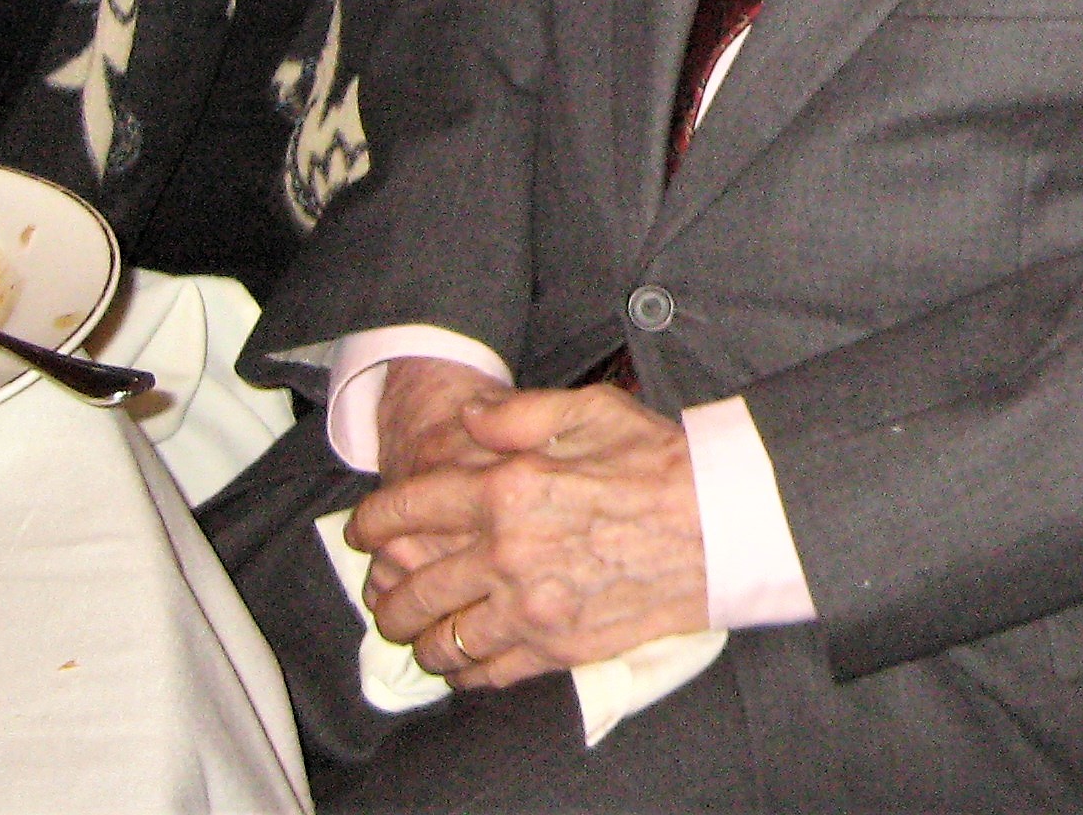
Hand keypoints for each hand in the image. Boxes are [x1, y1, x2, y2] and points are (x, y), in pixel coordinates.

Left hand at [349, 385, 712, 689]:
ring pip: (438, 639)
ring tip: (416, 628)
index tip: (362, 529)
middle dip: (383, 590)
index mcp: (505, 489)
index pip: (405, 513)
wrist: (720, 524)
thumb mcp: (588, 409)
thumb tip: (465, 419)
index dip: (370, 523)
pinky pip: (483, 673)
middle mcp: (505, 553)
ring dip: (416, 636)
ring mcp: (528, 607)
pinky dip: (460, 669)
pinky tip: (462, 656)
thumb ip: (514, 413)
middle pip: (408, 587)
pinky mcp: (554, 647)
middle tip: (384, 587)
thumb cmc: (658, 461)